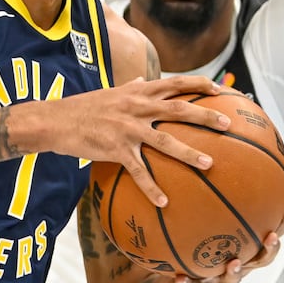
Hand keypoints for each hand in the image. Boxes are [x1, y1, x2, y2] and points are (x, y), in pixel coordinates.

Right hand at [44, 75, 235, 206]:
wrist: (55, 120)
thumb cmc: (83, 107)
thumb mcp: (110, 93)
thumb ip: (131, 87)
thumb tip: (143, 80)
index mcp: (138, 92)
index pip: (175, 82)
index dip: (200, 84)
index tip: (221, 88)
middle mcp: (136, 107)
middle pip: (178, 109)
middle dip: (205, 116)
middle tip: (228, 124)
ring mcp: (127, 128)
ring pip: (164, 141)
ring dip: (188, 153)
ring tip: (209, 164)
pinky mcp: (115, 149)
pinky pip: (137, 171)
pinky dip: (151, 187)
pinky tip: (164, 202)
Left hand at [156, 200, 283, 282]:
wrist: (176, 282)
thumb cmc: (195, 243)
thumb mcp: (203, 218)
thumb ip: (213, 197)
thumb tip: (221, 156)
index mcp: (246, 248)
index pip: (272, 232)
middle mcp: (238, 265)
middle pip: (262, 260)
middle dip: (270, 250)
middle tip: (272, 237)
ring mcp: (219, 281)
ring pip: (232, 279)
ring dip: (235, 271)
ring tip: (233, 263)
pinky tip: (180, 277)